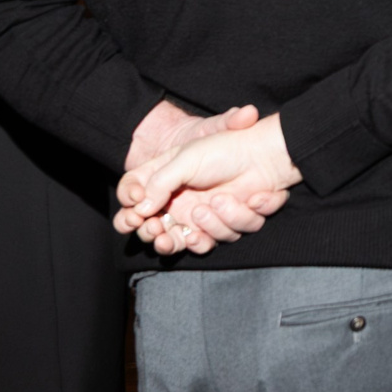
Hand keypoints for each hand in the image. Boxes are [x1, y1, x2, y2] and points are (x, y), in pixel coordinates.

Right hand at [115, 113, 301, 254]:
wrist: (263, 156)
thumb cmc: (222, 150)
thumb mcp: (185, 159)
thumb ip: (159, 182)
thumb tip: (140, 209)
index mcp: (162, 184)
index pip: (133, 205)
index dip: (128, 215)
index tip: (135, 215)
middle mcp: (177, 204)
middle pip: (153, 232)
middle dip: (154, 234)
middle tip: (158, 228)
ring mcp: (199, 218)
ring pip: (186, 240)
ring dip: (199, 226)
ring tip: (206, 207)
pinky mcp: (222, 226)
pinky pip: (216, 240)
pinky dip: (226, 224)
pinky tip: (232, 204)